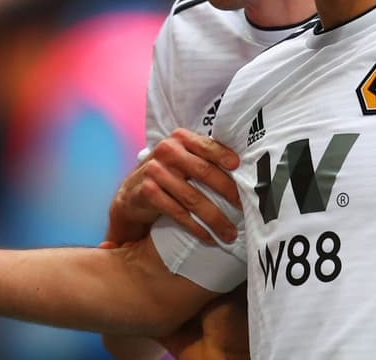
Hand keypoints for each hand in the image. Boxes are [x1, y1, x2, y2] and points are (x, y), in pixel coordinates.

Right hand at [106, 129, 240, 246]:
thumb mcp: (183, 159)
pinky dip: (196, 227)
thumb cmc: (167, 174)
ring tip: (230, 233)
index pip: (207, 145)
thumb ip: (205, 158)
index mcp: (180, 138)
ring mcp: (155, 171)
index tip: (240, 168)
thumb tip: (243, 169)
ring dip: (215, 218)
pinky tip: (208, 237)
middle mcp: (167, 151)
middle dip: (228, 192)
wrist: (130, 193)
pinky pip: (178, 213)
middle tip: (245, 208)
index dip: (225, 156)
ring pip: (193, 197)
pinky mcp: (147, 192)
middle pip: (204, 172)